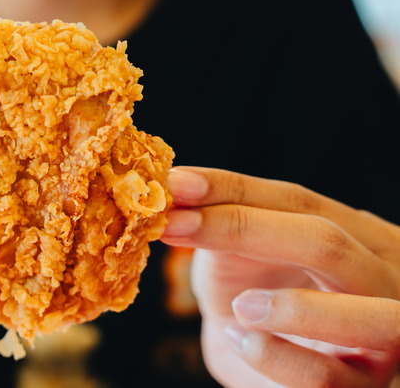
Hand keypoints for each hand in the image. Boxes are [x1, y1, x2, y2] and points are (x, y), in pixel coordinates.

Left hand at [161, 167, 399, 387]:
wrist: (267, 375)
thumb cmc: (256, 309)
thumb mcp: (236, 260)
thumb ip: (220, 227)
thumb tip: (178, 190)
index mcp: (356, 236)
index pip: (296, 201)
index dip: (231, 189)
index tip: (176, 185)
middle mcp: (380, 279)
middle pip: (328, 243)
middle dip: (244, 229)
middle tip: (175, 226)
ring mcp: (382, 339)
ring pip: (368, 314)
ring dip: (291, 309)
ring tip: (239, 306)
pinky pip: (325, 375)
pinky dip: (273, 357)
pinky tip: (240, 342)